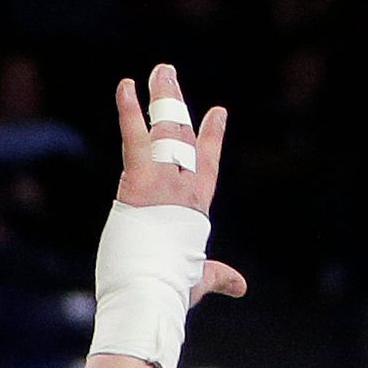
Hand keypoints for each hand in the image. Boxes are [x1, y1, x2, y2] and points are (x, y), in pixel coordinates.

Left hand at [109, 66, 246, 304]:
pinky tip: (126, 86)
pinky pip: (135, 138)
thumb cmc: (171, 291)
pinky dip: (130, 111)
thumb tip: (240, 286)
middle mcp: (185, 189)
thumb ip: (218, 276)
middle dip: (177, 104)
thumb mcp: (199, 278)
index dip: (211, 137)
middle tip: (170, 76)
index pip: (207, 164)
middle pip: (184, 138)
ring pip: (166, 131)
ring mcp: (164, 183)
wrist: (150, 295)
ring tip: (160, 71)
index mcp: (195, 209)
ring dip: (163, 98)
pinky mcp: (139, 182)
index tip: (217, 112)